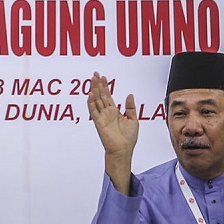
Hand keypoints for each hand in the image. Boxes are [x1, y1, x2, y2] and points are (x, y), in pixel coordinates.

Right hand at [87, 72, 137, 193]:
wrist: (123, 150)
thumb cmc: (128, 138)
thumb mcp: (133, 119)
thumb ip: (130, 107)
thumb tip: (129, 95)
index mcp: (114, 111)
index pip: (107, 96)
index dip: (105, 86)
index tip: (102, 77)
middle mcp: (106, 113)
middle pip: (100, 95)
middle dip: (98, 84)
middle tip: (95, 74)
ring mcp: (102, 117)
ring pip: (96, 100)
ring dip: (94, 90)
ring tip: (92, 79)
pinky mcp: (99, 123)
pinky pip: (93, 111)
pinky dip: (91, 102)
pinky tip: (90, 94)